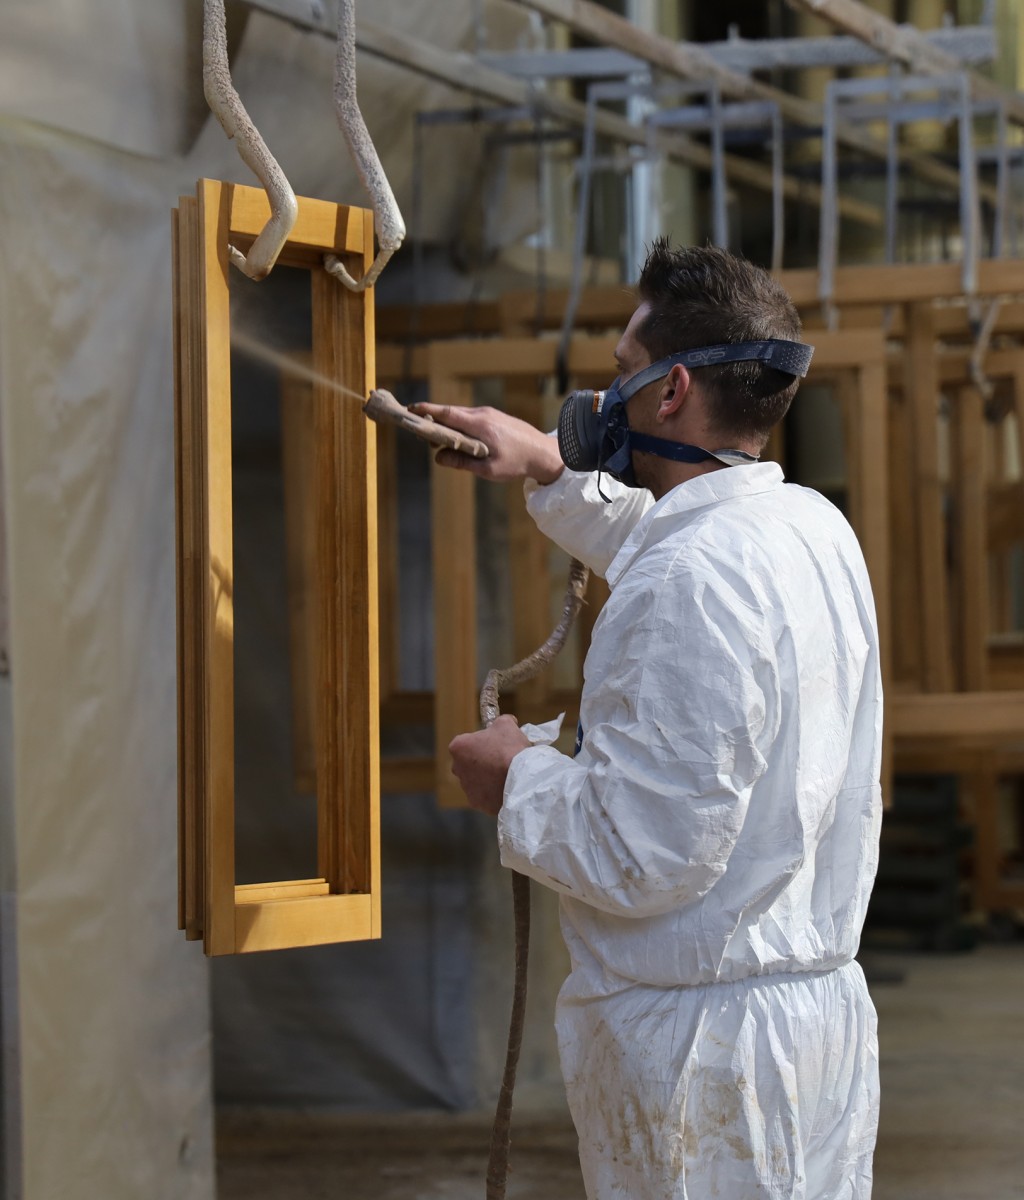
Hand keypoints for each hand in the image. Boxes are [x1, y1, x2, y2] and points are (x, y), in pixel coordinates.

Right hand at [409, 403, 563, 484]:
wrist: (544, 453)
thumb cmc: (517, 463)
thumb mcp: (488, 469)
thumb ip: (461, 462)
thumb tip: (438, 457)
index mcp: (480, 425)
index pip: (447, 413)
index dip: (427, 410)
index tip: (411, 408)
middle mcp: (483, 414)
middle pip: (451, 412)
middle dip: (433, 419)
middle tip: (419, 430)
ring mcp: (490, 413)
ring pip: (461, 415)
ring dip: (447, 423)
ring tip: (436, 438)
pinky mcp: (495, 417)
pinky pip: (471, 417)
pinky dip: (459, 425)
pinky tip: (457, 438)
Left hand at [449, 715, 531, 815]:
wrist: (520, 780)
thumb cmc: (509, 748)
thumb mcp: (507, 724)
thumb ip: (503, 720)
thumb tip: (508, 720)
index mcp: (458, 747)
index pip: (467, 742)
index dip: (482, 742)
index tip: (495, 744)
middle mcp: (457, 768)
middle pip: (469, 762)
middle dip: (481, 761)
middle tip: (500, 759)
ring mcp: (466, 787)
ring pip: (476, 780)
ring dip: (487, 777)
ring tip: (506, 774)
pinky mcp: (476, 802)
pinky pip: (484, 795)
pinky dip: (493, 792)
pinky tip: (506, 787)